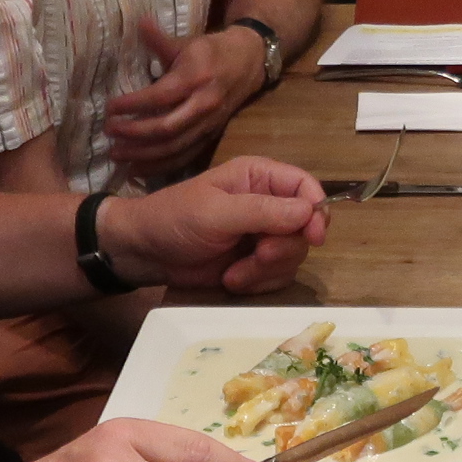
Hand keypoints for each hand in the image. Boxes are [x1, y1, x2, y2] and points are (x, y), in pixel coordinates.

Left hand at [100, 156, 328, 293]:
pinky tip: (231, 279)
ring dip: (265, 271)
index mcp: (260, 178)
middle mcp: (268, 204)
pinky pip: (278, 277)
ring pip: (293, 257)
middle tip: (257, 256)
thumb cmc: (175, 220)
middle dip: (282, 249)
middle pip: (305, 229)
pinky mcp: (256, 264)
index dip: (317, 211)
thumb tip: (309, 212)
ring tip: (233, 273)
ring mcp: (263, 236)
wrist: (145, 253)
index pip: (307, 187)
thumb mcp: (217, 212)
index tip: (314, 236)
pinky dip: (258, 283)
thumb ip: (263, 211)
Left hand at [105, 21, 270, 178]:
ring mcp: (208, 124)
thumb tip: (138, 22)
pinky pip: (185, 157)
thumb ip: (159, 40)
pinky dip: (161, 166)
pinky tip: (138, 170)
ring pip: (174, 147)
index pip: (160, 97)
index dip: (133, 105)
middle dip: (134, 133)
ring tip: (117, 155)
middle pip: (166, 128)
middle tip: (109, 132)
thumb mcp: (187, 43)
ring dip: (143, 155)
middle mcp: (203, 105)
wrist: (249, 64)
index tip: (110, 108)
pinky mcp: (210, 137)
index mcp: (195, 78)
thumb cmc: (212, 51)